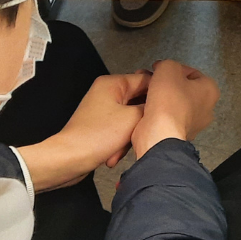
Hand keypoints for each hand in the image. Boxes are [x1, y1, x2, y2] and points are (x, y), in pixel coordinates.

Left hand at [18, 72, 149, 191]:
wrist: (69, 159)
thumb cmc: (96, 136)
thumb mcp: (133, 118)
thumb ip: (151, 106)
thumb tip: (160, 103)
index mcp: (113, 83)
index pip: (146, 79)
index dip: (160, 92)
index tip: (171, 105)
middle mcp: (107, 92)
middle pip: (139, 100)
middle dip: (142, 119)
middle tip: (145, 129)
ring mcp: (103, 109)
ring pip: (131, 118)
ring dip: (131, 135)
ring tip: (124, 147)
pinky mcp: (100, 125)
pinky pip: (120, 129)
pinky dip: (121, 142)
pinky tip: (115, 154)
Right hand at [131, 60, 219, 158]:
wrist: (159, 134)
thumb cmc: (169, 101)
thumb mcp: (168, 68)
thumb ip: (169, 64)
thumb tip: (164, 68)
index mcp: (210, 90)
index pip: (192, 72)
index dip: (173, 68)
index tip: (159, 68)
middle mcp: (207, 108)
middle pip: (183, 89)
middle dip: (167, 83)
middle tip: (153, 80)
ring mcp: (194, 124)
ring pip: (175, 104)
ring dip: (161, 98)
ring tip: (146, 93)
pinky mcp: (179, 134)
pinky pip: (168, 118)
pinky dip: (158, 113)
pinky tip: (147, 109)